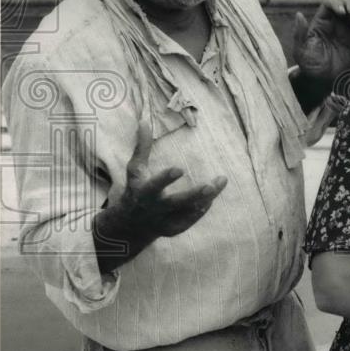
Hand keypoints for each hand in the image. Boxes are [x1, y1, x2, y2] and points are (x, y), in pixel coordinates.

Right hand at [103, 122, 227, 250]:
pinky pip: (190, 220)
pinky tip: (212, 197)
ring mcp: (164, 221)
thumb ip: (141, 147)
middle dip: (195, 195)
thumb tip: (144, 120)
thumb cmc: (135, 189)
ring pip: (188, 212)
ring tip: (220, 182)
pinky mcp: (172, 229)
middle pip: (177, 203)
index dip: (165, 179)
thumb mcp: (135, 170)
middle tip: (211, 185)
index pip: (154, 186)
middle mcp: (154, 208)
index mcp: (143, 193)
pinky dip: (201, 209)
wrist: (129, 225)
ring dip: (205, 199)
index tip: (179, 169)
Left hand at [293, 0, 349, 87]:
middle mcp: (334, 23)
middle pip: (345, 3)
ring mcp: (346, 31)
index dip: (336, 3)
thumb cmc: (309, 66)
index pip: (329, 4)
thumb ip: (299, 33)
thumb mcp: (300, 51)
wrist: (323, 82)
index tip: (341, 12)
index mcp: (321, 22)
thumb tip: (299, 15)